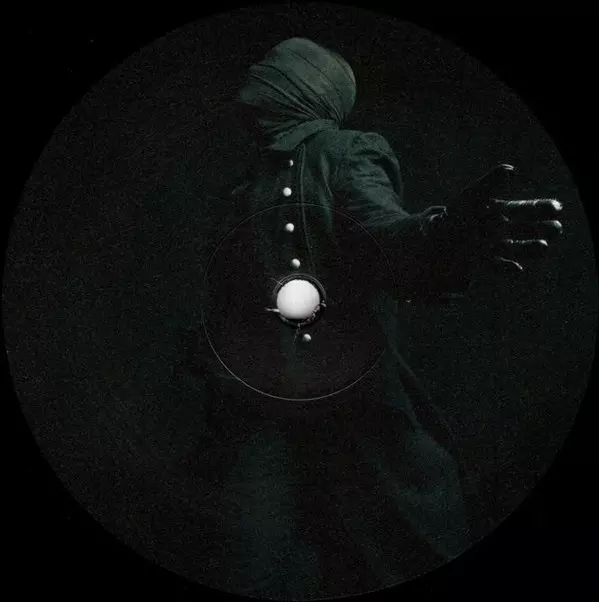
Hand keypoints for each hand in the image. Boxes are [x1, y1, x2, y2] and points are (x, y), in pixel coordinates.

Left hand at [442, 163, 562, 274]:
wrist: (431, 238)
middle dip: (540, 229)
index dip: (539, 209)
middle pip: (523, 230)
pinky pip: (495, 266)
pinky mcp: (480, 263)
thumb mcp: (469, 198)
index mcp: (497, 212)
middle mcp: (497, 231)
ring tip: (544, 247)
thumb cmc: (452, 216)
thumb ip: (489, 186)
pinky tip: (518, 269)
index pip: (522, 210)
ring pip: (514, 248)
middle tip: (556, 228)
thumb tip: (511, 170)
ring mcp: (490, 248)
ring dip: (529, 248)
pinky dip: (506, 267)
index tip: (557, 208)